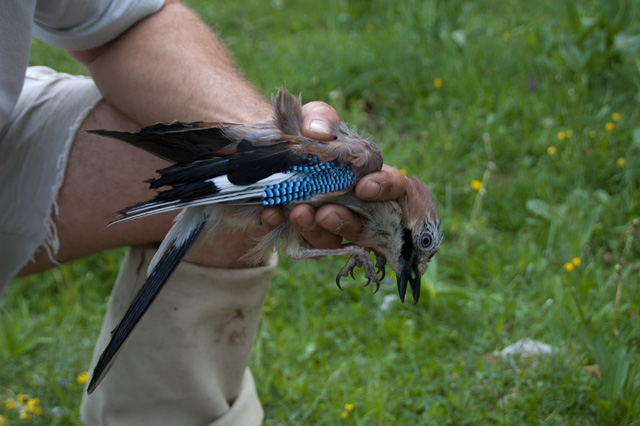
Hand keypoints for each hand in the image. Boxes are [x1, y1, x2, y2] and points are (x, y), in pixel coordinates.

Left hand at [260, 102, 406, 248]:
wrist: (274, 155)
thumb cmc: (307, 136)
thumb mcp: (314, 119)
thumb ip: (320, 118)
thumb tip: (318, 132)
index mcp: (370, 175)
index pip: (393, 185)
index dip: (383, 188)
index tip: (364, 187)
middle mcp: (358, 206)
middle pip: (364, 224)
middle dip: (344, 220)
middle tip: (324, 213)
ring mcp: (333, 225)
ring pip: (334, 240)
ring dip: (316, 231)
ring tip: (298, 213)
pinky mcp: (307, 236)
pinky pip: (302, 243)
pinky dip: (286, 228)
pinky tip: (272, 213)